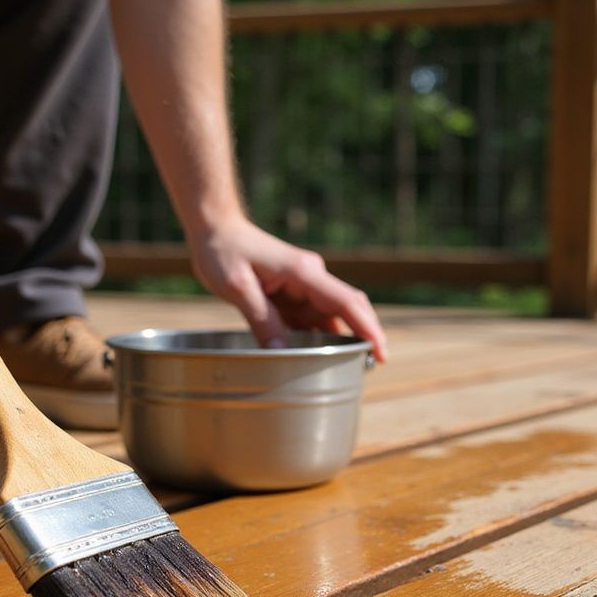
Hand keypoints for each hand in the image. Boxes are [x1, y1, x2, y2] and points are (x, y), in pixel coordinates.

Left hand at [189, 217, 388, 361]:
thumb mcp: (238, 288)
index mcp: (304, 273)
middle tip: (371, 366)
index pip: (347, 302)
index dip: (368, 328)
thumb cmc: (223, 251)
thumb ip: (262, 319)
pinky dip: (314, 338)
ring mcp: (302, 286)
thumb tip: (282, 353)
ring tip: (342, 370)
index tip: (382, 352)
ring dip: (336, 342)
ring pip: (329, 318)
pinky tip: (313, 358)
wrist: (215, 227)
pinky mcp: (291, 294)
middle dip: (363, 337)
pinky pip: (309, 320)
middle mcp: (311, 278)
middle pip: (348, 310)